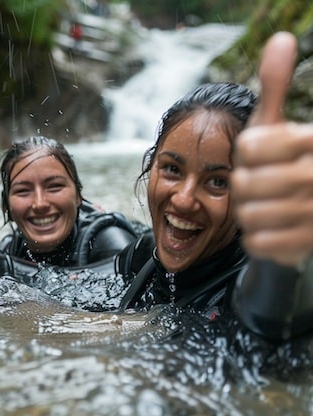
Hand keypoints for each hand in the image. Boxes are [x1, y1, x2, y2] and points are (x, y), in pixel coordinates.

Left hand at [232, 32, 312, 266]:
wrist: (304, 214)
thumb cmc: (281, 163)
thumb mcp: (275, 125)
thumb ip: (274, 87)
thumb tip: (281, 38)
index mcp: (310, 142)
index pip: (249, 147)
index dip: (245, 154)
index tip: (260, 156)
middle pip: (244, 183)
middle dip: (243, 186)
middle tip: (259, 186)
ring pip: (248, 214)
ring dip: (248, 213)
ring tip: (266, 206)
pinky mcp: (306, 243)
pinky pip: (255, 241)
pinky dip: (254, 237)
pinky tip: (271, 228)